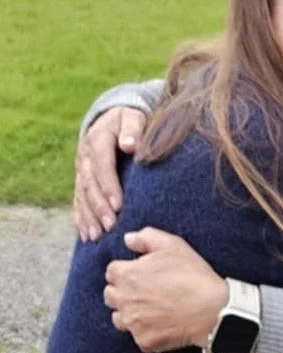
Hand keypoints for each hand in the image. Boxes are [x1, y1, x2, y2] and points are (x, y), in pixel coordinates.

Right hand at [73, 106, 145, 241]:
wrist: (114, 117)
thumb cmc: (129, 118)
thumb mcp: (133, 117)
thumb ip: (132, 129)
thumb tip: (130, 146)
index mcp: (98, 139)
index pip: (102, 166)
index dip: (109, 186)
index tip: (118, 205)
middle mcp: (85, 156)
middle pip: (90, 184)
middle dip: (99, 207)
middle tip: (110, 226)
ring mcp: (80, 168)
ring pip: (82, 195)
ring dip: (88, 216)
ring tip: (96, 235)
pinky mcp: (81, 178)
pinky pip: (78, 200)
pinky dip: (81, 218)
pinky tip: (85, 234)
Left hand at [104, 227, 228, 352]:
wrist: (209, 307)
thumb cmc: (191, 273)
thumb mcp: (172, 244)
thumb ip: (145, 237)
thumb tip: (128, 239)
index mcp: (128, 275)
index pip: (111, 271)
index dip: (125, 268)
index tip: (139, 270)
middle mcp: (124, 301)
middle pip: (110, 294)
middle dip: (123, 289)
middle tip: (145, 286)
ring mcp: (133, 323)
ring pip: (119, 317)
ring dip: (129, 310)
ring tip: (151, 304)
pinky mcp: (143, 341)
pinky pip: (137, 334)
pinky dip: (145, 328)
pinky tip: (161, 319)